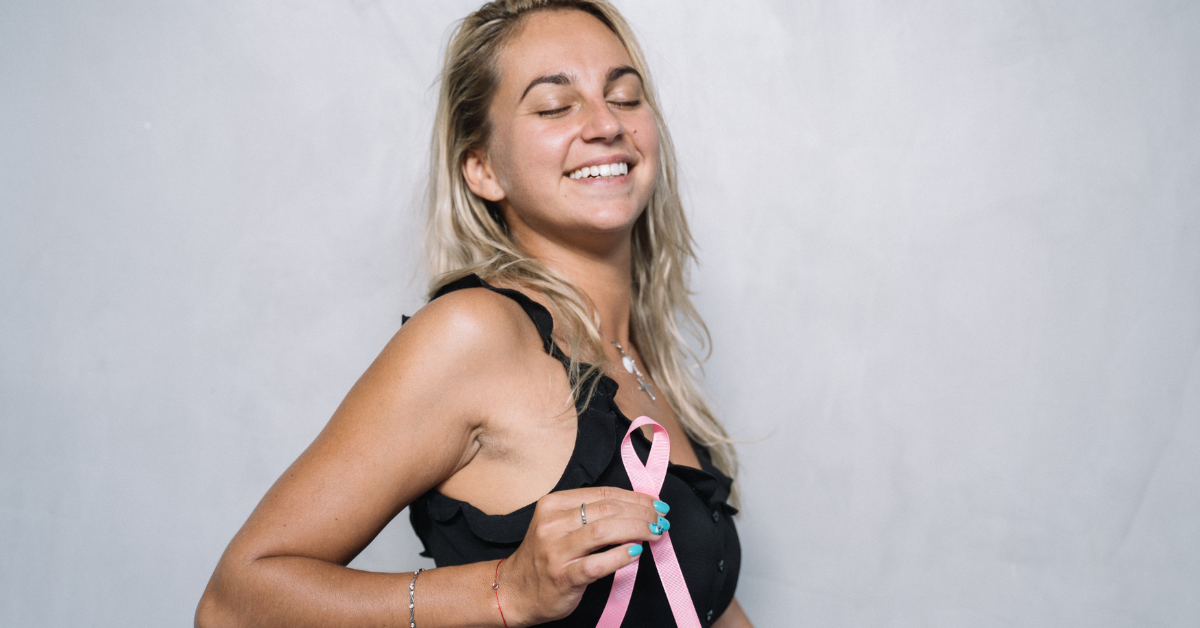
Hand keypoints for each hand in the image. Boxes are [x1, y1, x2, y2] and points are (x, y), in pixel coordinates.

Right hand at [497, 486, 669, 625]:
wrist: (515, 591)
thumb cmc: (545, 557)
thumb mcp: (561, 526)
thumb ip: (592, 515)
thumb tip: (639, 508)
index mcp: (553, 504)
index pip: (603, 493)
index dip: (635, 497)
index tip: (656, 503)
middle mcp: (552, 524)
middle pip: (607, 510)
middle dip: (642, 513)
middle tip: (661, 520)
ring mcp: (555, 550)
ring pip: (604, 531)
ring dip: (637, 530)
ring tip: (656, 533)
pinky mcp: (562, 576)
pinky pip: (597, 564)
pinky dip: (621, 556)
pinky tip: (636, 552)